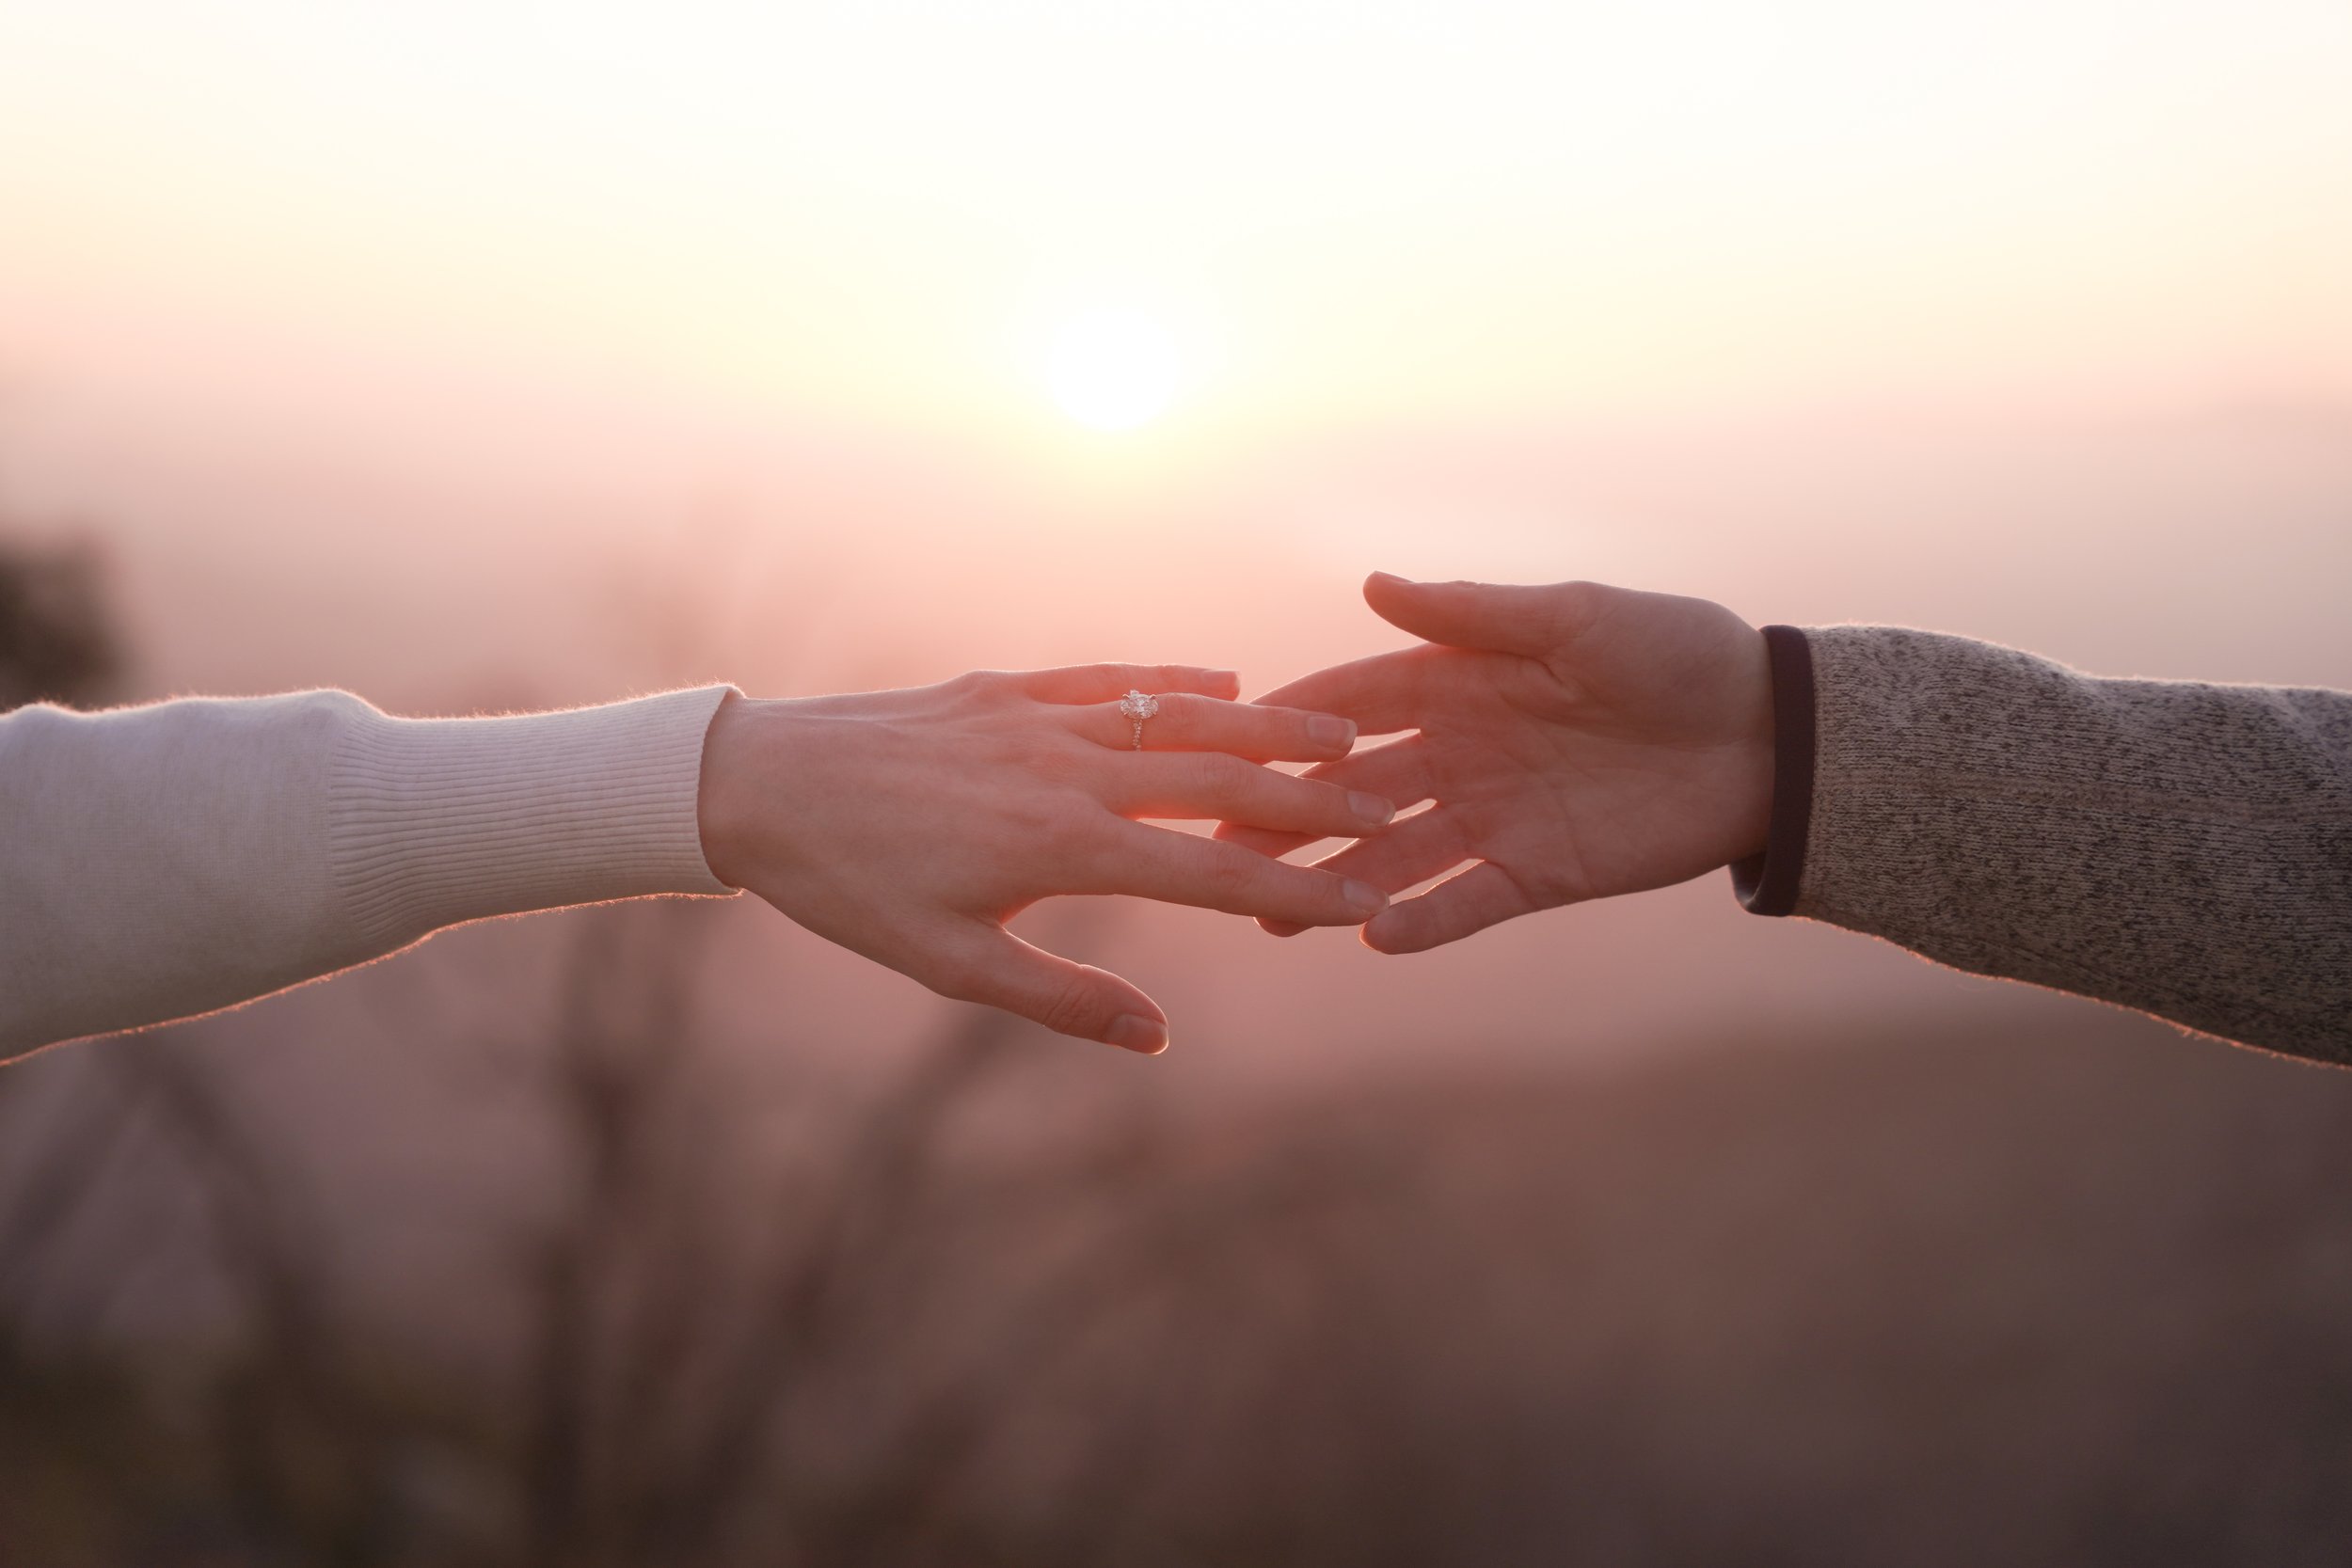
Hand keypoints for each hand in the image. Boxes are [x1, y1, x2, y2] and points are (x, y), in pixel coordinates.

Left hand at [697, 663, 1396, 1051]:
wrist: (759, 786)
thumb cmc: (850, 889)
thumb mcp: (947, 965)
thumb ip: (1060, 999)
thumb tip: (1159, 1039)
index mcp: (1062, 846)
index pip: (1211, 870)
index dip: (1296, 890)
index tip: (1364, 905)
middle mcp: (1067, 770)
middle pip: (1218, 779)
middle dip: (1311, 798)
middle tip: (1389, 808)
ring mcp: (1040, 717)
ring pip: (1178, 716)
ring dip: (1267, 724)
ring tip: (1342, 734)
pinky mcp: (1007, 687)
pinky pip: (1111, 677)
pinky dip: (1176, 678)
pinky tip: (1225, 679)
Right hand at [1215, 575, 1773, 952]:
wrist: (1770, 738)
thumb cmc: (1679, 655)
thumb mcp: (1580, 619)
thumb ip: (1476, 616)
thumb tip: (1372, 584)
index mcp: (1462, 682)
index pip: (1354, 701)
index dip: (1288, 722)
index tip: (1219, 743)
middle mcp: (1462, 752)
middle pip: (1351, 790)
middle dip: (1285, 818)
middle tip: (1217, 849)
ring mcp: (1494, 818)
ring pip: (1391, 856)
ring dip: (1332, 883)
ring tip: (1273, 919)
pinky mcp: (1537, 874)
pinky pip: (1464, 902)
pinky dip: (1421, 920)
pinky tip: (1372, 936)